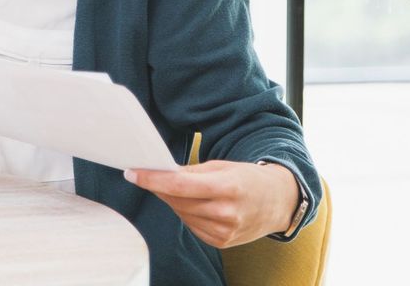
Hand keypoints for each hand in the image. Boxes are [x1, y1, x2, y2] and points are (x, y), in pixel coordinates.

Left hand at [125, 160, 299, 248]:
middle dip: (158, 187)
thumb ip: (191, 172)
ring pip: (181, 214)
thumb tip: (160, 173)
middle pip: (177, 201)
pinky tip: (191, 204)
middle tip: (145, 174)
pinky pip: (191, 226)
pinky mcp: (222, 242)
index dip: (152, 180)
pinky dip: (185, 213)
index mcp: (228, 187)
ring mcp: (225, 231)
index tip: (132, 173)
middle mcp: (227, 213)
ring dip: (171, 200)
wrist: (278, 202)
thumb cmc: (247, 178)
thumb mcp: (222, 166)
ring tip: (172, 187)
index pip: (180, 185)